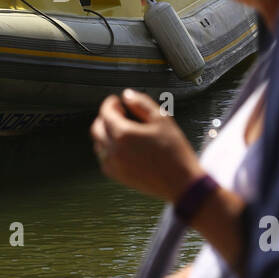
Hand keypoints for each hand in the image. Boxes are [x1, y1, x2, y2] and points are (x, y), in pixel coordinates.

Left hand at [90, 88, 204, 201]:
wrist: (181, 182)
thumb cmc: (175, 152)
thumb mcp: (162, 120)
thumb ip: (142, 103)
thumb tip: (127, 95)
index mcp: (123, 134)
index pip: (105, 113)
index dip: (110, 103)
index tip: (116, 101)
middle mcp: (114, 150)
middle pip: (97, 128)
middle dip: (105, 117)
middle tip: (118, 113)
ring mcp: (114, 165)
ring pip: (99, 144)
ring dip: (105, 134)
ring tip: (122, 130)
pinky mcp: (117, 176)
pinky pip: (104, 159)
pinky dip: (108, 150)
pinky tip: (123, 147)